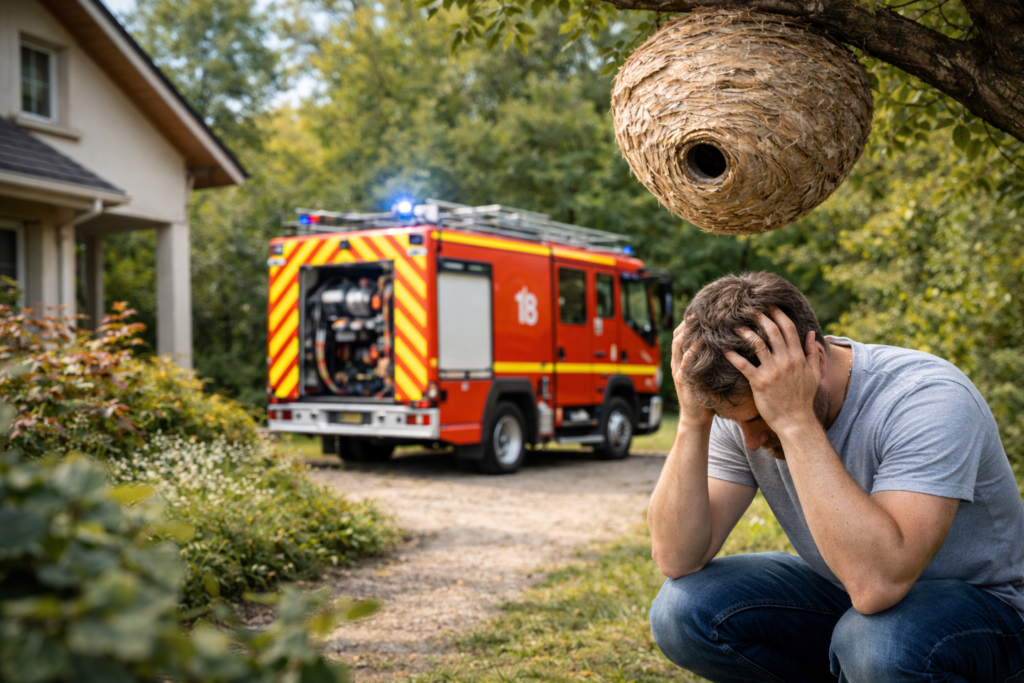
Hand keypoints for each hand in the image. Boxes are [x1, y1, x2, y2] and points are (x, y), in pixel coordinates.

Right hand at [671, 317, 714, 427]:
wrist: (696, 417)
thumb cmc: (706, 394)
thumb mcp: (706, 372)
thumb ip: (710, 358)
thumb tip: (725, 342)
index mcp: (682, 359)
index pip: (683, 333)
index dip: (690, 320)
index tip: (703, 309)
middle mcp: (677, 362)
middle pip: (678, 335)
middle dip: (688, 322)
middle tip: (701, 309)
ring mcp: (678, 370)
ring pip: (679, 345)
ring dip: (688, 332)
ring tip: (699, 320)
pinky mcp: (682, 380)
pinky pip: (685, 362)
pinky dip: (691, 351)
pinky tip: (700, 343)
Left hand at [724, 309, 821, 434]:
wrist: (795, 421)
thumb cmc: (803, 398)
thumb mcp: (813, 374)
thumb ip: (812, 353)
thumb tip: (811, 334)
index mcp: (798, 357)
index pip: (788, 328)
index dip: (778, 314)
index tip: (769, 305)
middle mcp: (786, 361)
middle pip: (772, 331)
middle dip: (760, 317)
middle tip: (748, 308)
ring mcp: (773, 371)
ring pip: (758, 344)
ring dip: (745, 332)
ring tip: (735, 326)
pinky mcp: (760, 383)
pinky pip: (744, 365)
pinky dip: (734, 356)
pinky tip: (725, 350)